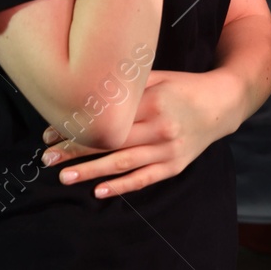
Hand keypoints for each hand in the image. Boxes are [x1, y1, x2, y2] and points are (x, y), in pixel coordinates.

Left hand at [39, 68, 241, 199]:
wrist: (222, 104)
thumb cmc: (184, 88)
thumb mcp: (159, 77)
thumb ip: (128, 85)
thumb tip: (90, 88)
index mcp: (153, 101)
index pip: (108, 118)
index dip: (79, 127)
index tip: (52, 133)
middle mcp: (160, 127)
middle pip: (111, 142)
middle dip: (76, 151)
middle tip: (48, 159)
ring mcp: (168, 149)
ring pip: (124, 163)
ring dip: (91, 171)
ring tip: (65, 177)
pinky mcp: (174, 166)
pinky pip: (145, 178)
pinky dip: (122, 187)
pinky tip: (99, 191)